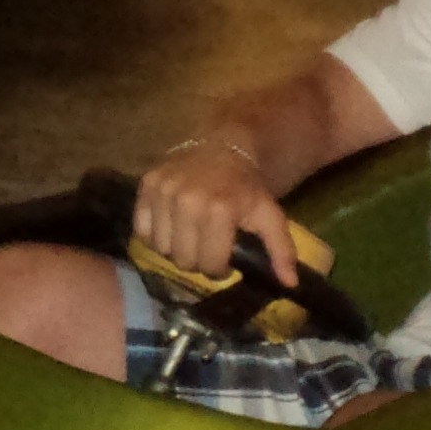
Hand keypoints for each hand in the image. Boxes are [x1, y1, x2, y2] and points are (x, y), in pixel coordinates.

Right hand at [135, 139, 297, 285]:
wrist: (223, 145)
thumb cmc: (246, 186)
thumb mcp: (270, 214)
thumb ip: (281, 249)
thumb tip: (290, 283)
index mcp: (220, 210)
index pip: (210, 265)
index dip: (219, 269)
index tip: (224, 260)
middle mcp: (187, 201)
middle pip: (183, 260)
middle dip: (197, 261)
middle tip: (206, 248)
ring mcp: (164, 191)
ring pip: (160, 248)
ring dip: (175, 249)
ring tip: (189, 238)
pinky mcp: (147, 184)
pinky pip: (141, 229)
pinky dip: (154, 234)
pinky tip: (171, 227)